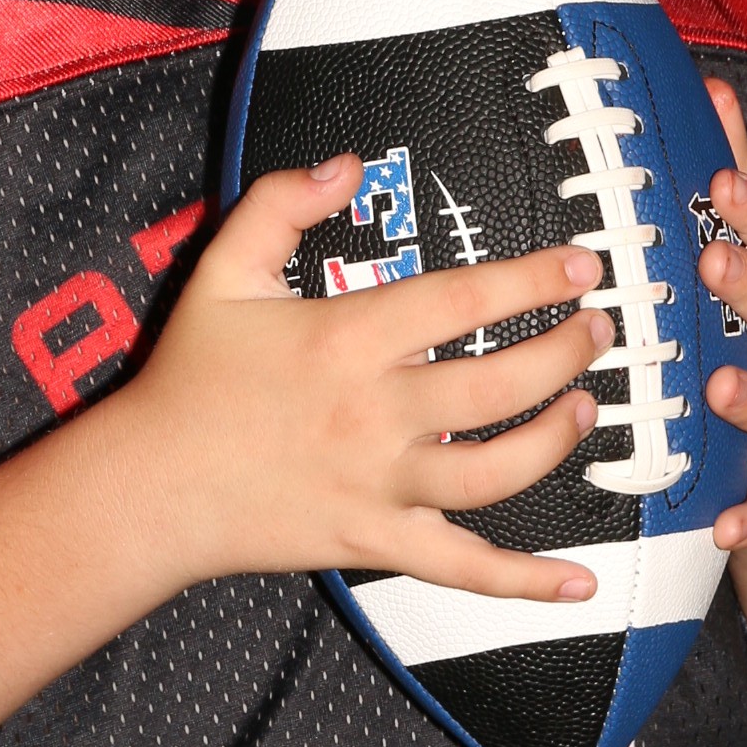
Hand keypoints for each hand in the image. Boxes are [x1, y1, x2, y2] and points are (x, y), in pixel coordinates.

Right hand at [123, 156, 610, 602]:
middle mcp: (376, 413)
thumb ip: (281, 202)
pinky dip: (524, 582)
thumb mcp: (223, 269)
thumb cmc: (188, 377)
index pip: (465, 300)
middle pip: (499, 385)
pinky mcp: (374, 542)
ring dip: (554, 442)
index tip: (582, 264)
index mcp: (349, 338)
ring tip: (584, 409)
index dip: (534, 278)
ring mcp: (379, 485)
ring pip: (494, 472)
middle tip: (598, 332)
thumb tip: (346, 164)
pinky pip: (461, 568)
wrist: (149, 485)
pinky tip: (578, 582)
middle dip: (564, 354)